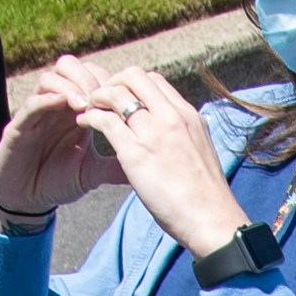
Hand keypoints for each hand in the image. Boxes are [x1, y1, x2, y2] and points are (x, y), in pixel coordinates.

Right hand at [0, 78, 116, 225]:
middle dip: (89, 77)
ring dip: (70, 85)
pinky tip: (62, 104)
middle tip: (102, 96)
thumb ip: (117, 164)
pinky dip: (46, 100)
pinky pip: (31, 104)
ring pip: (50, 78)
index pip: (92, 79)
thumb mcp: (92, 172)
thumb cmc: (58, 182)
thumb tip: (152, 164)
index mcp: (74, 111)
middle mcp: (55, 106)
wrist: (27, 202)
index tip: (122, 96)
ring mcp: (36, 114)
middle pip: (70, 67)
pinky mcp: (18, 127)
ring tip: (85, 102)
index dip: (107, 82)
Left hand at [58, 59, 250, 260]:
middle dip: (112, 82)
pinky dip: (90, 117)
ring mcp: (153, 133)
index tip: (121, 98)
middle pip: (134, 76)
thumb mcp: (199, 151)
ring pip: (117, 94)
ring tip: (87, 109)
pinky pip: (105, 121)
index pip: (155, 81)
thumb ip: (185, 135)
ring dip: (97, 97)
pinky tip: (84, 123)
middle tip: (100, 99)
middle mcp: (171, 117)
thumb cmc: (205, 195)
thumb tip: (178, 135)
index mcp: (188, 116)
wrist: (211, 219)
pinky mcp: (135, 154)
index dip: (132, 84)